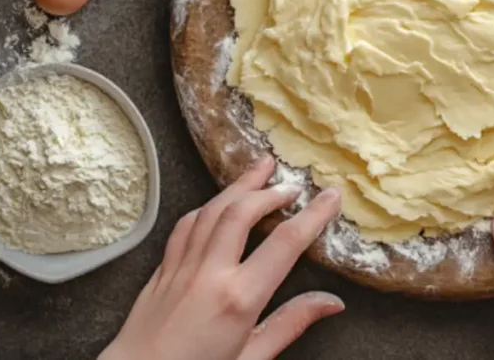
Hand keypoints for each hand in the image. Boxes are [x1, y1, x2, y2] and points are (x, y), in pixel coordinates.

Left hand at [100, 156, 343, 359]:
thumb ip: (290, 324)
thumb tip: (331, 303)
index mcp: (238, 299)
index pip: (286, 244)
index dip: (313, 215)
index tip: (331, 196)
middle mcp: (209, 275)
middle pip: (243, 213)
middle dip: (271, 191)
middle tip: (293, 182)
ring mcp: (181, 268)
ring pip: (212, 210)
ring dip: (239, 186)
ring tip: (260, 170)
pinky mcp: (162, 271)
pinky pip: (186, 226)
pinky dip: (207, 208)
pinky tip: (218, 203)